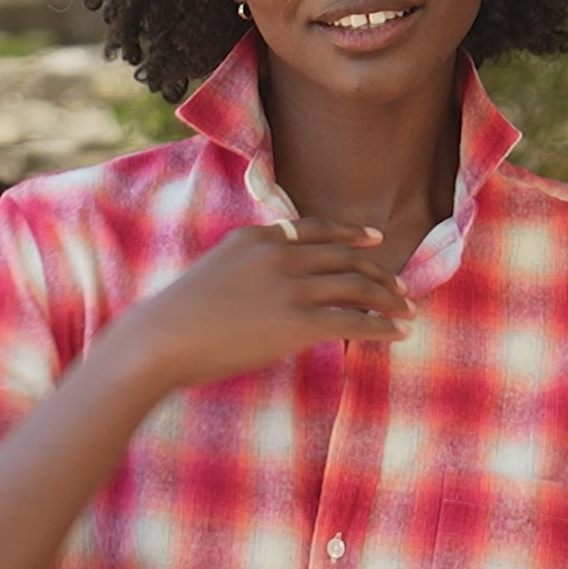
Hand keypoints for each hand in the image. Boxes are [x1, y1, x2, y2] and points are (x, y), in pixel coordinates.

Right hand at [106, 218, 413, 389]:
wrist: (161, 339)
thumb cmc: (179, 315)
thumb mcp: (217, 270)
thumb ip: (251, 266)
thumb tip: (277, 282)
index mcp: (259, 237)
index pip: (316, 229)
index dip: (351, 234)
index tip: (374, 240)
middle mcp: (280, 255)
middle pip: (344, 256)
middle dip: (377, 272)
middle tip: (400, 286)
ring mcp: (289, 288)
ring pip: (355, 286)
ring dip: (387, 299)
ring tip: (406, 310)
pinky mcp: (296, 323)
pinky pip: (353, 322)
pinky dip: (381, 327)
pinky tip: (397, 334)